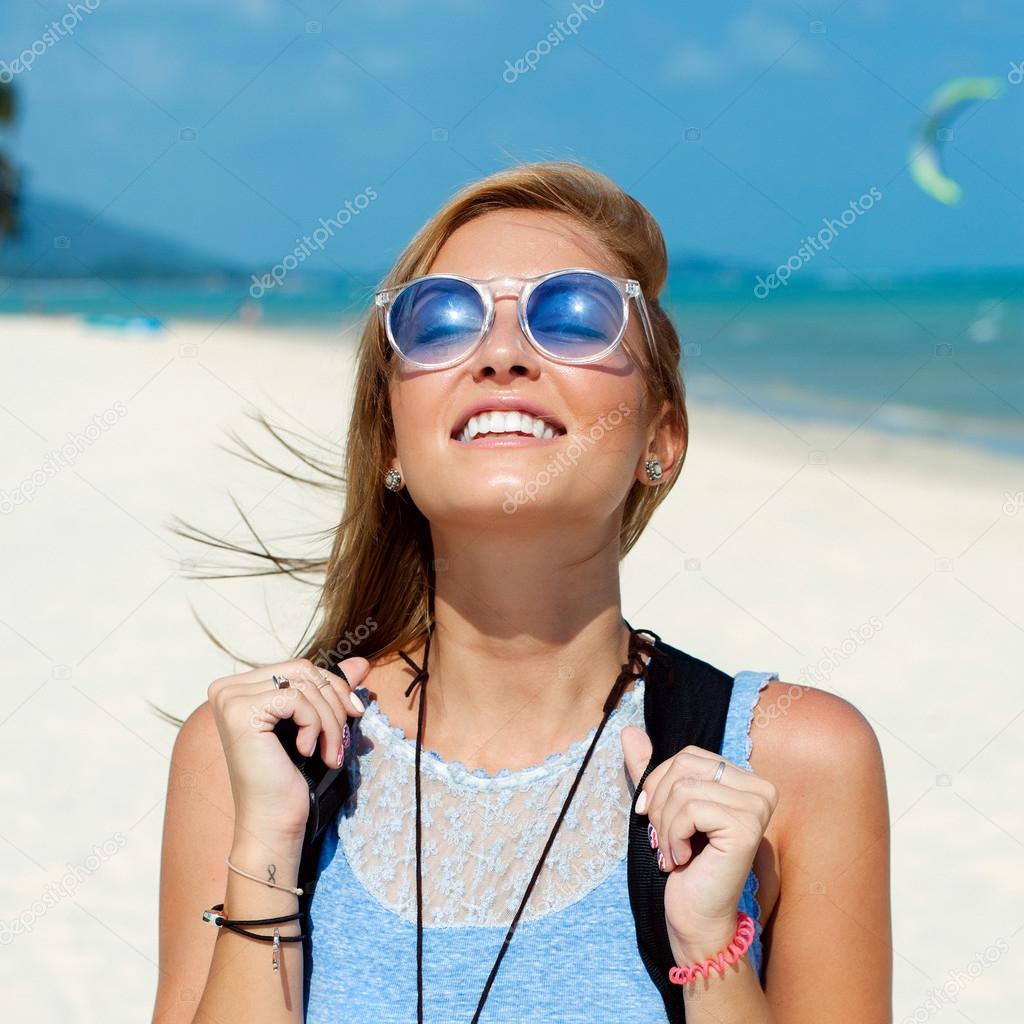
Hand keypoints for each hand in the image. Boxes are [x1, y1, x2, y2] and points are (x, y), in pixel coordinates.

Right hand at [208, 656, 369, 840]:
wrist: (273, 822)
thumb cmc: (291, 777)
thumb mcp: (317, 724)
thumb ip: (331, 690)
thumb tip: (361, 662)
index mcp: (240, 687)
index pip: (299, 667)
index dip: (334, 687)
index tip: (355, 713)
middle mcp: (228, 689)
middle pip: (303, 671)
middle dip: (335, 702)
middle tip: (346, 737)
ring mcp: (230, 699)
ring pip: (304, 685)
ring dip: (330, 721)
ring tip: (332, 752)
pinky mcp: (240, 712)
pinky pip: (297, 699)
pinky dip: (314, 726)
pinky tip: (306, 752)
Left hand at [621, 726, 777, 963]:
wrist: (694, 914)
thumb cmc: (681, 862)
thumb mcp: (661, 808)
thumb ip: (648, 769)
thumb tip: (628, 730)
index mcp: (743, 779)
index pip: (689, 755)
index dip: (660, 782)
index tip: (652, 816)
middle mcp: (760, 788)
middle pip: (685, 766)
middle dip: (659, 803)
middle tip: (661, 838)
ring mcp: (757, 807)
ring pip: (684, 789)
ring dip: (664, 826)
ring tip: (672, 853)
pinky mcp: (747, 827)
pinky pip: (689, 810)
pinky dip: (673, 836)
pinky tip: (682, 860)